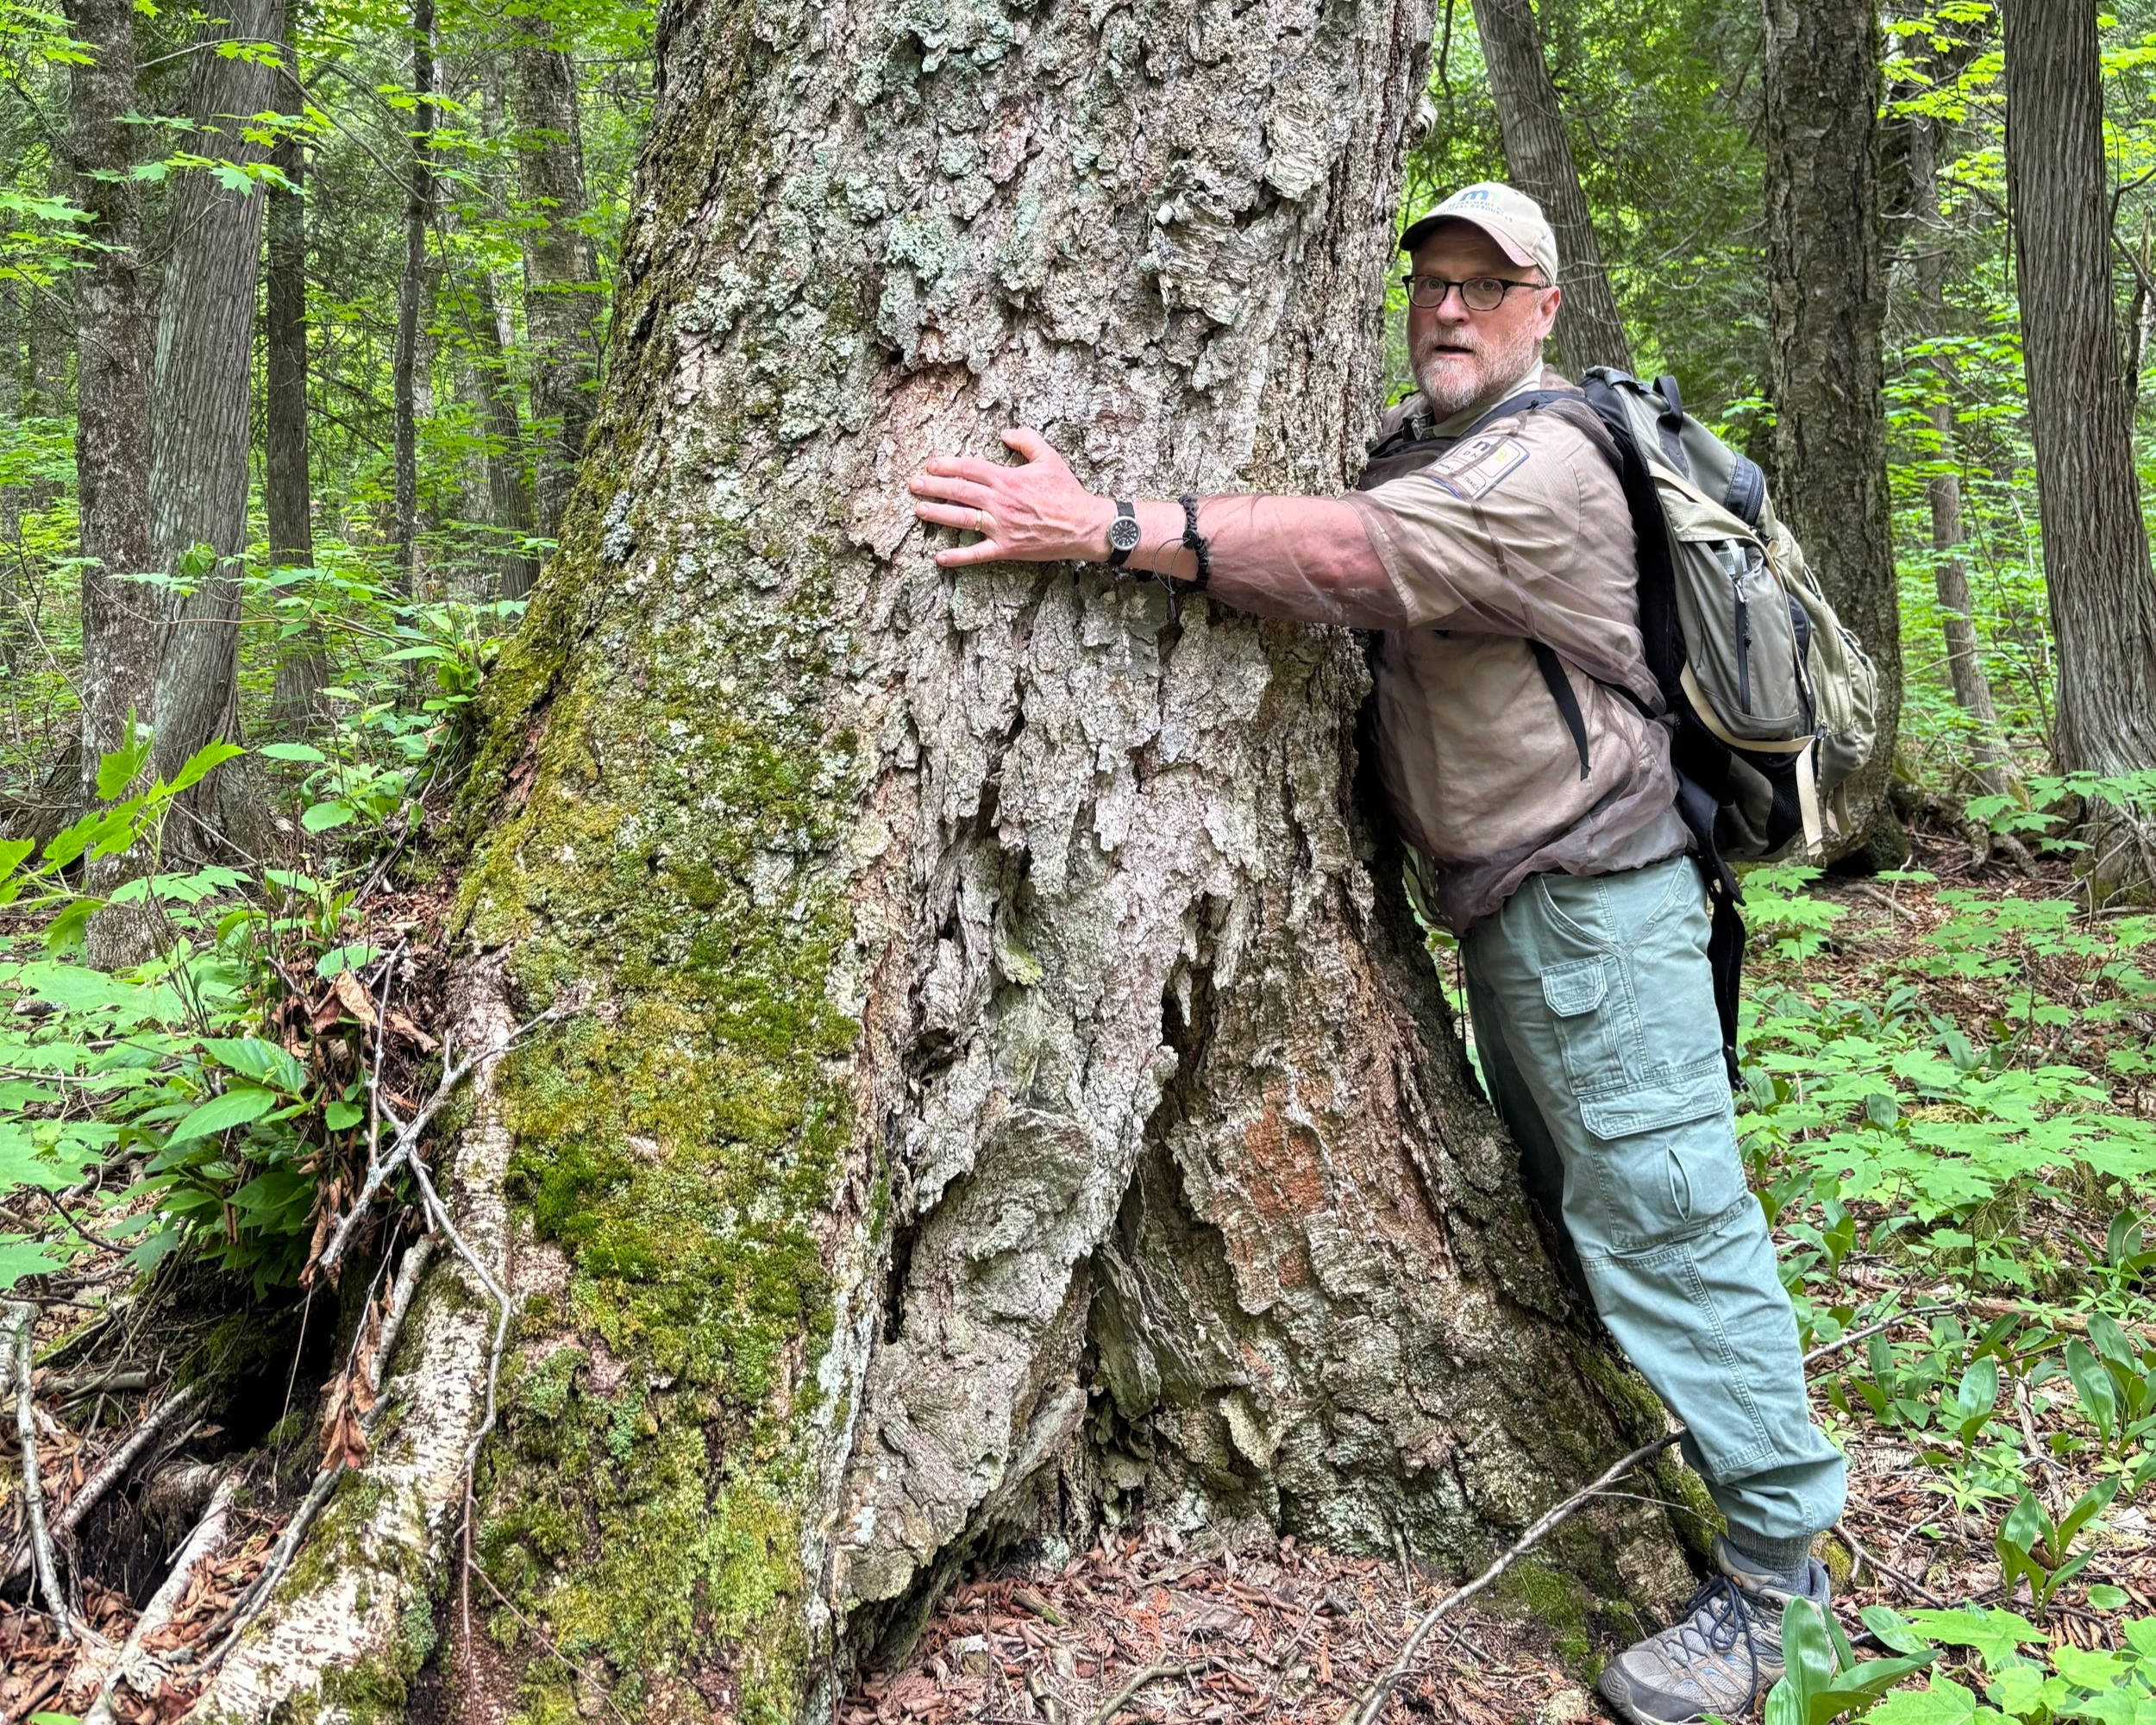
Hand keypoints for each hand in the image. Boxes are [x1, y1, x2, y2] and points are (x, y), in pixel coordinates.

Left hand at [909, 428, 1114, 565]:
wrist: (1083, 525)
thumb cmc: (1067, 491)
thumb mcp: (1049, 457)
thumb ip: (1026, 440)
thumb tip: (1005, 433)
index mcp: (1007, 478)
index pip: (969, 468)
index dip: (947, 465)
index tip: (931, 464)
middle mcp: (999, 502)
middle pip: (958, 491)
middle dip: (933, 487)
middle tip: (913, 485)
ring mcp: (1001, 527)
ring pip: (961, 519)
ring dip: (937, 514)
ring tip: (919, 510)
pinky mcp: (1006, 548)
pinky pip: (977, 554)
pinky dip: (957, 557)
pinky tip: (939, 558)